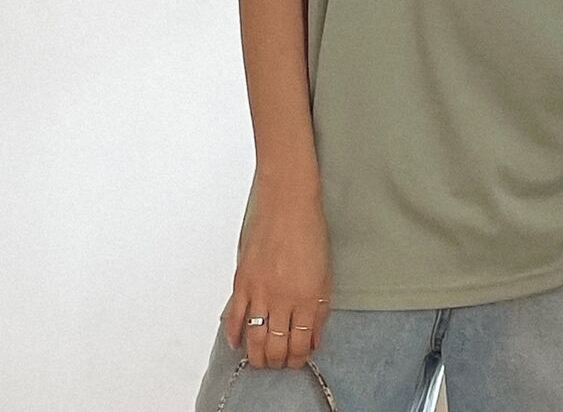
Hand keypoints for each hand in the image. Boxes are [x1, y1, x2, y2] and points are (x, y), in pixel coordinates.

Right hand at [221, 187, 332, 369]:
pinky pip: (234, 317)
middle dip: (278, 361)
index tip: (299, 359)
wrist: (287, 203)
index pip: (300, 345)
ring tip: (262, 358)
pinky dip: (234, 335)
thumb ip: (319, 309)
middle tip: (280, 361)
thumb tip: (312, 337)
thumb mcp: (326, 273)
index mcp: (307, 298)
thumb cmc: (309, 232)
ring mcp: (259, 291)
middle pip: (276, 348)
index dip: (299, 358)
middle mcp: (282, 299)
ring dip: (257, 355)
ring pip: (254, 339)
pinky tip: (238, 342)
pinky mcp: (242, 281)